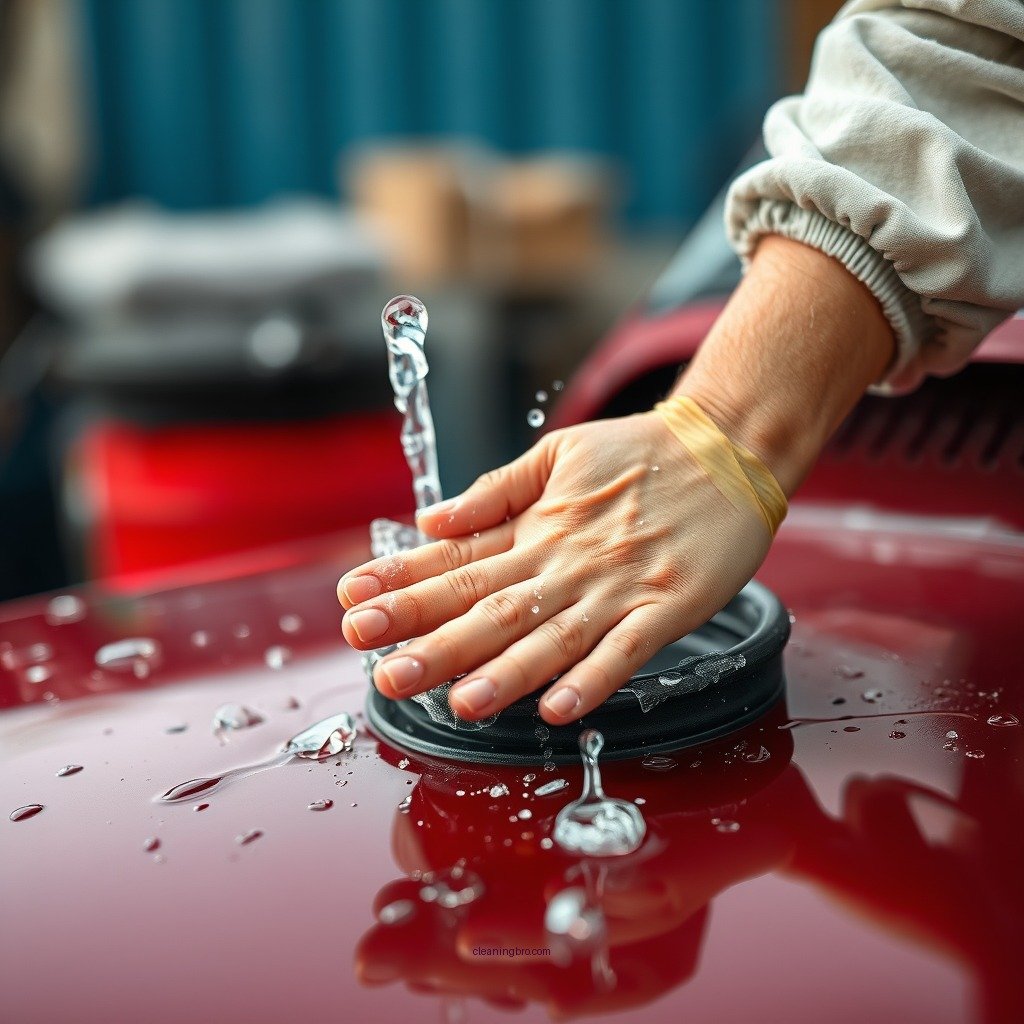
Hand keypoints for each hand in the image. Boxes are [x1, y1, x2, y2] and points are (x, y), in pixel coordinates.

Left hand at [339, 411, 770, 724]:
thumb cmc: (638, 452)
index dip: (404, 583)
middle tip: (381, 669)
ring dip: (503, 672)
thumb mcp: (557, 454)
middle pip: (491, 607)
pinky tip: (558, 708)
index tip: (353, 602)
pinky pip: (625, 651)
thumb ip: (495, 493)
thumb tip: (431, 519)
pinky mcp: (667, 607)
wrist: (725, 447)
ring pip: (551, 637)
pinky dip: (593, 680)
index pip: (458, 560)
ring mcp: (617, 587)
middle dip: (432, 639)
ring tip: (457, 702)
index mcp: (537, 527)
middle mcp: (567, 561)